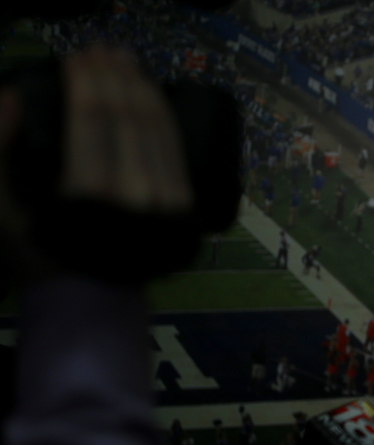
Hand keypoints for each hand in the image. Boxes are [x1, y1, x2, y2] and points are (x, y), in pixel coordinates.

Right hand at [0, 46, 191, 282]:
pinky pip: (176, 150)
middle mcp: (135, 196)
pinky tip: (151, 93)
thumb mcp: (1, 207)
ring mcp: (166, 203)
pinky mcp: (185, 208)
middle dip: (114, 76)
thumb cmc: (40, 249)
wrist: (92, 296)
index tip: (75, 57)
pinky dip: (163, 115)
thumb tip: (11, 94)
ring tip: (125, 61)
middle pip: (127, 118)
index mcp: (89, 196)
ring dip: (141, 88)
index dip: (86, 81)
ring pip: (156, 129)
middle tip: (101, 49)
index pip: (93, 120)